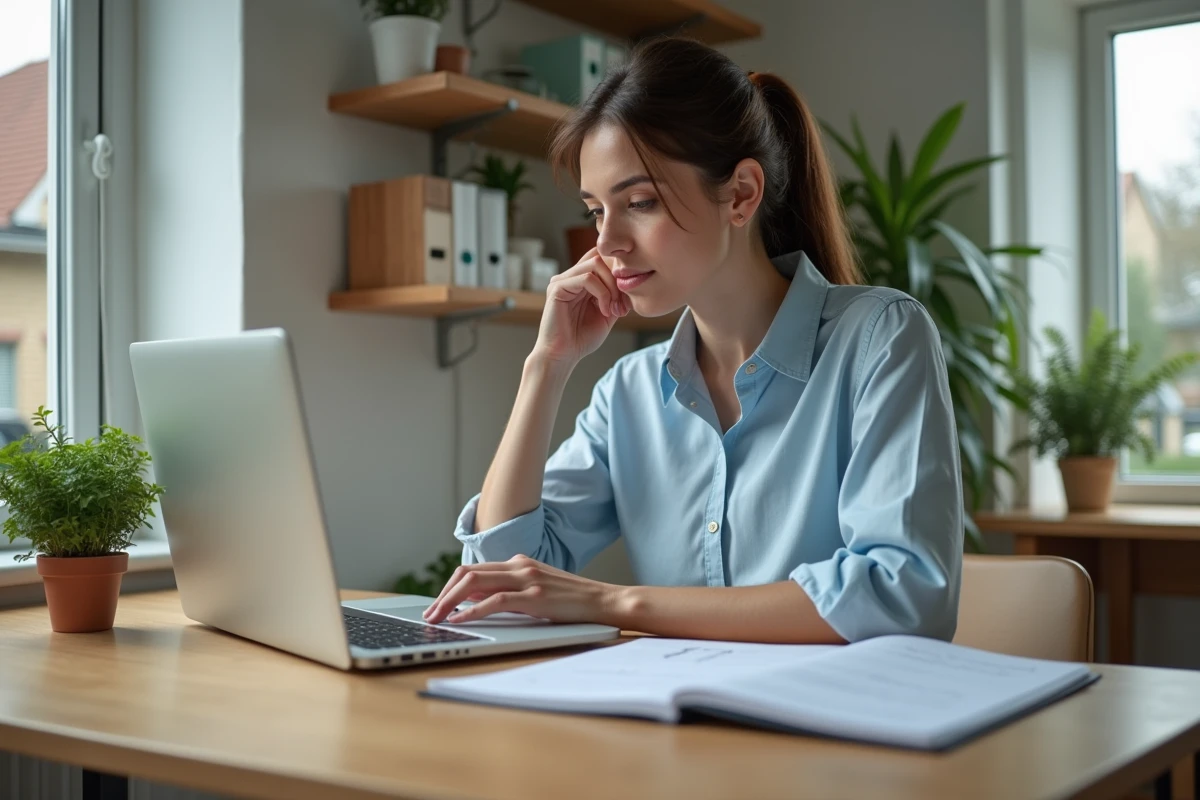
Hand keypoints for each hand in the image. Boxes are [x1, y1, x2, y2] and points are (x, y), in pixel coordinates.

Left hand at [422, 554, 619, 624]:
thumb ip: (510, 590)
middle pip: (467, 573)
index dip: (449, 587)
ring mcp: (527, 579)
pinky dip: (472, 610)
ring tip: (437, 619)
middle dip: (442, 594)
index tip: (437, 605)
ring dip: (449, 602)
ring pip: (475, 583)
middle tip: (429, 615)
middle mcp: (519, 566)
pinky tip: (460, 620)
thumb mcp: (537, 590)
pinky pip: (494, 601)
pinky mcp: (535, 596)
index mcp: (518, 562)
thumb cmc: (572, 601)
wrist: (605, 600)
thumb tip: (476, 601)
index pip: (472, 569)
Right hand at [530, 248, 630, 366]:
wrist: (563, 356)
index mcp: (580, 280)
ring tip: (612, 309)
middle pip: (601, 258)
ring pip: (596, 265)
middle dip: (617, 280)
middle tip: (621, 305)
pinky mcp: (557, 287)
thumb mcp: (607, 313)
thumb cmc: (582, 338)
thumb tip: (630, 281)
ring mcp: (562, 280)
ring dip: (611, 287)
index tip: (626, 300)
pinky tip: (604, 310)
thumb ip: (616, 295)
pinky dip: (602, 293)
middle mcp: (570, 276)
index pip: (602, 259)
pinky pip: (587, 278)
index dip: (618, 273)